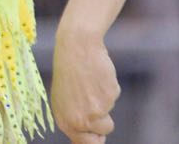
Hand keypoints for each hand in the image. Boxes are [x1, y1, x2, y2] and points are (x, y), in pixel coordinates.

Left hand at [50, 28, 120, 142]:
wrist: (76, 45)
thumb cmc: (70, 69)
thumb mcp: (65, 98)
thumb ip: (75, 120)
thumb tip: (92, 141)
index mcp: (64, 120)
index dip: (94, 139)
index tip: (97, 134)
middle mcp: (77, 120)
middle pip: (100, 138)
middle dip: (101, 125)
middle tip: (92, 102)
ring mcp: (94, 111)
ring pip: (109, 120)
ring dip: (104, 104)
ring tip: (90, 85)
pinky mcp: (108, 99)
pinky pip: (114, 98)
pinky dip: (109, 88)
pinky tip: (96, 75)